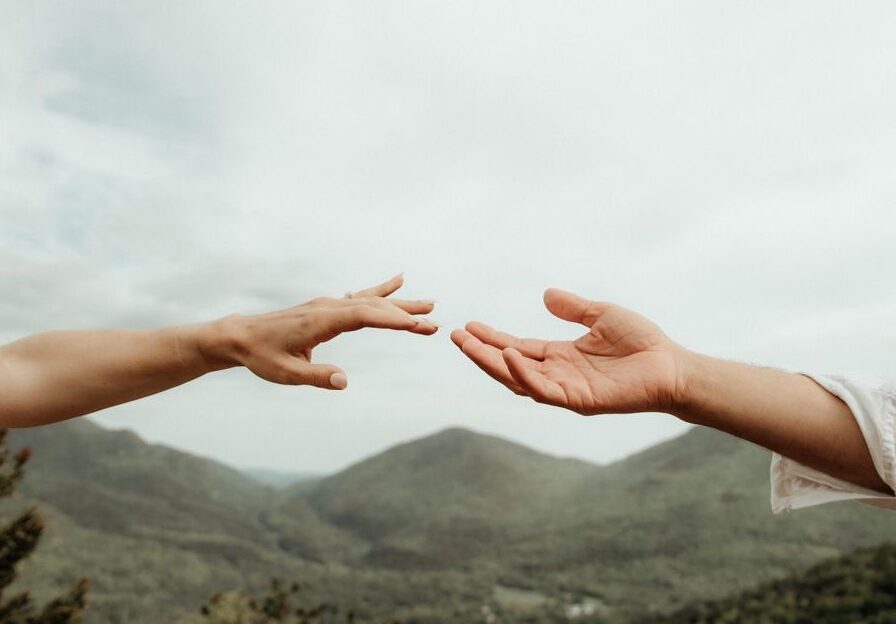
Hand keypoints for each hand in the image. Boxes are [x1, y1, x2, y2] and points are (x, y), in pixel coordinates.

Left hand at [204, 274, 436, 389]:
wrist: (241, 337)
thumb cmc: (262, 356)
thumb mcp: (286, 373)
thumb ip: (316, 376)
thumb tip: (344, 381)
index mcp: (320, 320)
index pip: (364, 316)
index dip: (391, 320)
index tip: (416, 326)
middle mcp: (328, 307)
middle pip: (374, 306)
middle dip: (405, 314)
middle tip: (434, 322)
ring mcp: (329, 304)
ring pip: (371, 300)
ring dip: (400, 303)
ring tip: (429, 305)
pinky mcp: (328, 307)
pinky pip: (361, 296)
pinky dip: (382, 290)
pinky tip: (398, 282)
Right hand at [451, 289, 687, 414]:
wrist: (672, 366)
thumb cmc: (642, 343)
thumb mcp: (602, 315)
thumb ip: (574, 308)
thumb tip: (546, 295)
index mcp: (560, 357)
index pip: (517, 348)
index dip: (492, 339)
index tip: (469, 326)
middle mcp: (557, 375)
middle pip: (509, 366)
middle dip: (480, 352)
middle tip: (455, 336)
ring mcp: (565, 390)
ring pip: (518, 380)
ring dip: (491, 363)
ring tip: (467, 344)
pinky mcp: (578, 401)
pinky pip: (543, 390)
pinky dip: (523, 374)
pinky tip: (508, 354)